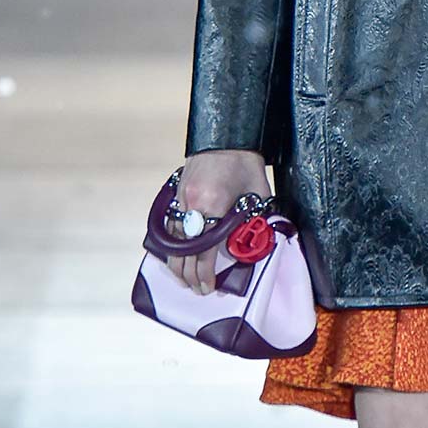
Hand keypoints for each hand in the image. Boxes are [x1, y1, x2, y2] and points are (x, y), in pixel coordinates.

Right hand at [164, 148, 271, 296]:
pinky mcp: (175, 195)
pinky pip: (170, 226)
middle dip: (188, 275)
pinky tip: (175, 255)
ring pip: (172, 240)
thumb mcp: (258, 197)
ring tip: (183, 278)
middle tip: (196, 289)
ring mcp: (180, 199)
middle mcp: (192, 204)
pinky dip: (172, 244)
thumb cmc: (246, 165)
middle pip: (183, 251)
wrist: (226, 137)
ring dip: (176, 262)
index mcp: (213, 205)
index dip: (204, 274)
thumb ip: (252, 223)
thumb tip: (249, 248)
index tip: (207, 287)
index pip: (203, 251)